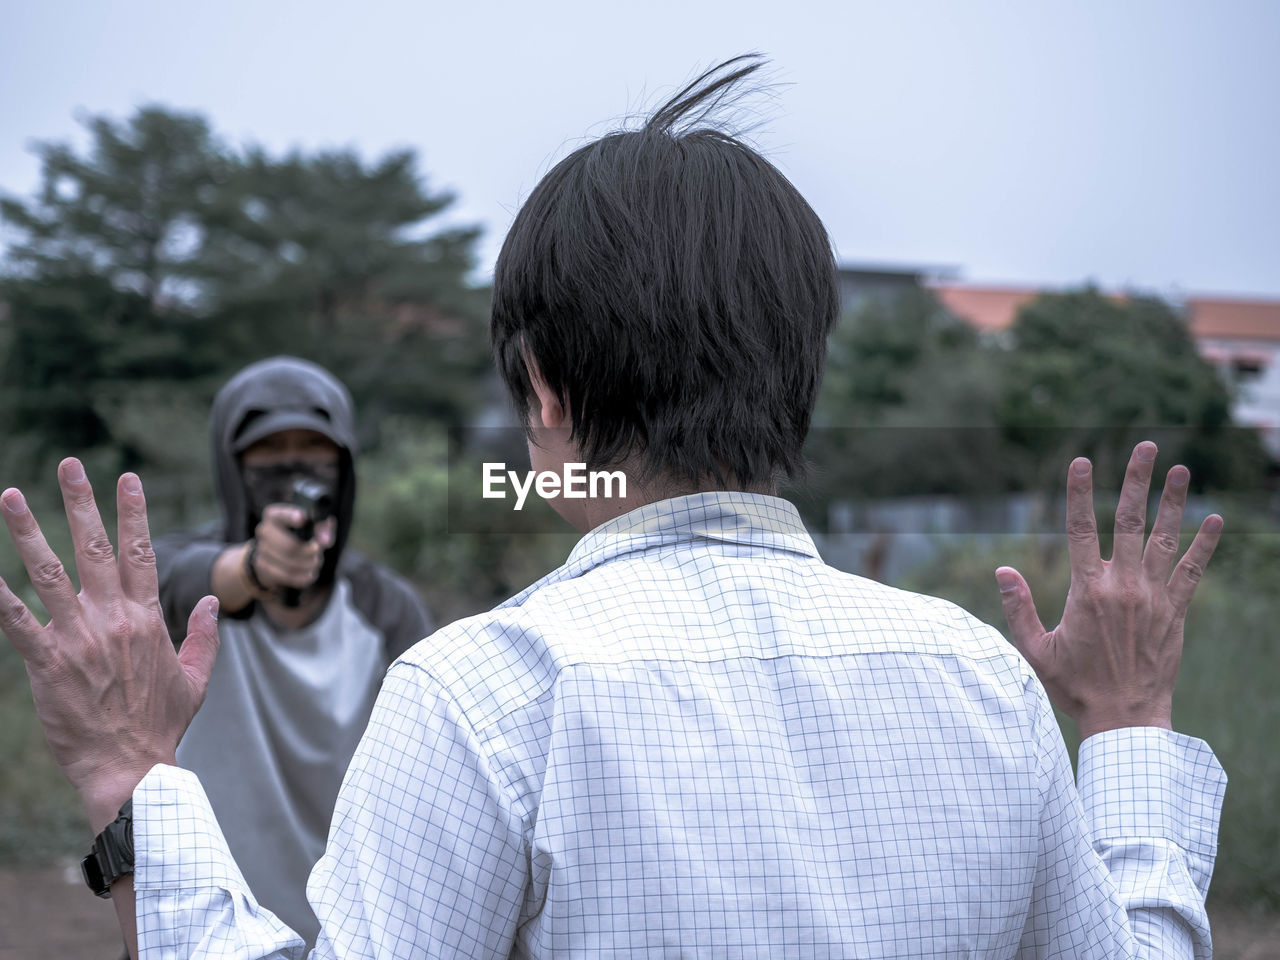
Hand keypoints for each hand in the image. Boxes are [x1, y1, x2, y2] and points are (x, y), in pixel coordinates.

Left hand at [0, 459, 219, 831]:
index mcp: (147, 619)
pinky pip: (15, 622)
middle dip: (81, 502)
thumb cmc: (163, 725)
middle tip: (71, 466)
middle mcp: (112, 619)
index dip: (133, 513)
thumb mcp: (196, 678)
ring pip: (48, 573)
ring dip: (26, 532)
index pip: (139, 552)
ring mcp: (78, 638)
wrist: (132, 765)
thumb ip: (204, 635)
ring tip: (9, 497)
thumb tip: (209, 600)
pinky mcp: (47, 663)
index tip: (127, 479)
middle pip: (93, 548)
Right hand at [250, 504, 336, 590]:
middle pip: (289, 546)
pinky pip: (286, 576)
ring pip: (289, 564)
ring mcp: (262, 550)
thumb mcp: (312, 527)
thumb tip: (326, 539)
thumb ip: (323, 529)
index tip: (302, 519)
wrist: (275, 554)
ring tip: (316, 562)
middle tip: (319, 552)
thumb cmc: (298, 536)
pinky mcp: (264, 568)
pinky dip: (302, 577)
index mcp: (275, 515)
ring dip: (308, 565)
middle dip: (309, 552)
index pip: (281, 515)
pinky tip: (310, 573)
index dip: (292, 517)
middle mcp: (264, 530)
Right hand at [995, 441, 1222, 740]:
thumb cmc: (1075, 688)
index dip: (1079, 492)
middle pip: (1128, 522)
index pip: (1080, 530)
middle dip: (1136, 481)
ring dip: (1173, 502)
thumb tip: (1003, 570)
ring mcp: (1153, 598)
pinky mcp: (1176, 613)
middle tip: (1146, 446)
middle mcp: (1122, 587)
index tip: (1081, 462)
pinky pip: (1192, 571)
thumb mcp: (1036, 650)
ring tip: (1180, 469)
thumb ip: (1019, 608)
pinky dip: (1205, 545)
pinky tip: (1216, 520)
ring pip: (1164, 539)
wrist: (1125, 721)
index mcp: (1087, 592)